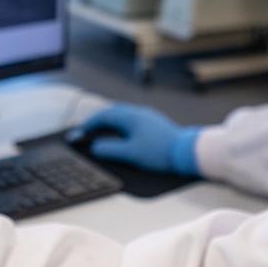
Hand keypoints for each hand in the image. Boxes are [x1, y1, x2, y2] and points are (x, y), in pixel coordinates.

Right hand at [70, 103, 201, 176]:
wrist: (187, 151)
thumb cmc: (160, 151)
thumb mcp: (130, 153)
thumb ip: (110, 150)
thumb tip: (96, 147)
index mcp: (130, 117)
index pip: (104, 116)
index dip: (89, 124)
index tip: (80, 132)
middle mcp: (139, 113)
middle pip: (113, 112)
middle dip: (99, 121)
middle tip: (89, 130)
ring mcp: (148, 117)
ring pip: (124, 115)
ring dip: (111, 123)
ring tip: (104, 133)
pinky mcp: (155, 124)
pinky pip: (133, 120)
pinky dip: (122, 126)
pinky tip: (124, 135)